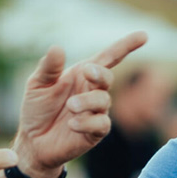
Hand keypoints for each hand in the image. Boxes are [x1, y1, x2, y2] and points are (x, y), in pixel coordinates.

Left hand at [9, 32, 149, 177]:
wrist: (33, 141)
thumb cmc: (37, 109)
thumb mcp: (37, 85)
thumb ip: (48, 68)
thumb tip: (57, 48)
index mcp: (82, 75)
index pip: (108, 57)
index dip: (126, 46)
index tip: (143, 35)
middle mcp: (92, 91)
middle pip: (107, 77)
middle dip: (100, 73)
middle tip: (86, 72)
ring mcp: (96, 112)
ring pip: (103, 100)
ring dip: (87, 101)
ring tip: (70, 107)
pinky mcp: (95, 132)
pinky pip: (101, 125)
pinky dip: (87, 122)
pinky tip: (72, 123)